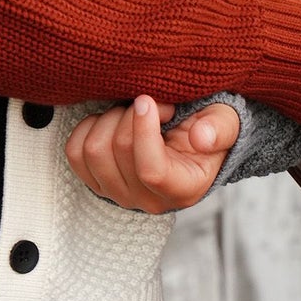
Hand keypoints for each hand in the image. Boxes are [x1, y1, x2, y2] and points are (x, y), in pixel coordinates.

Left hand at [65, 95, 241, 212]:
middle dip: (130, 113)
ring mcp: (118, 194)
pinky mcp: (96, 182)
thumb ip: (220, 128)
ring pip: (93, 150)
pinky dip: (89, 127)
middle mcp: (148, 201)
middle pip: (119, 151)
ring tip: (131, 111)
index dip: (142, 130)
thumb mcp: (225, 122)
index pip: (151, 170)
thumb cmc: (207, 128)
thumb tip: (201, 137)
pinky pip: (75, 152)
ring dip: (109, 118)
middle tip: (149, 101)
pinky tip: (113, 120)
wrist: (190, 139)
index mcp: (183, 189)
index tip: (147, 100)